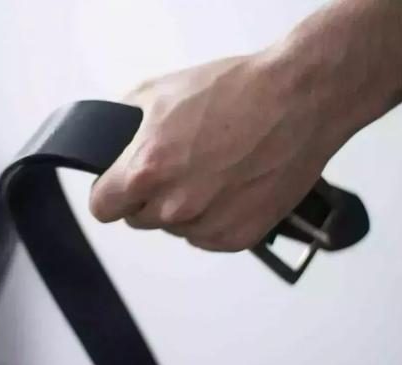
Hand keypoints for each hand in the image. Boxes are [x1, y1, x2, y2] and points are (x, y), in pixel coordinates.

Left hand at [89, 52, 355, 251]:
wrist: (299, 99)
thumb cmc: (238, 90)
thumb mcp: (160, 91)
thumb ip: (123, 125)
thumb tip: (110, 142)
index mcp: (146, 170)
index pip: (102, 208)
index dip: (111, 192)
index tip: (120, 186)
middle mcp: (174, 205)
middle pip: (139, 219)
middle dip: (150, 196)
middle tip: (178, 165)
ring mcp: (208, 225)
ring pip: (175, 229)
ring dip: (185, 208)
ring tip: (213, 169)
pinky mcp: (238, 237)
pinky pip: (208, 237)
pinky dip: (215, 217)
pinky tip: (232, 184)